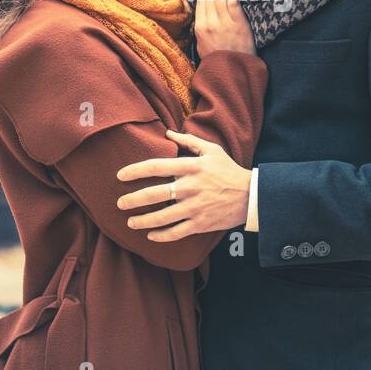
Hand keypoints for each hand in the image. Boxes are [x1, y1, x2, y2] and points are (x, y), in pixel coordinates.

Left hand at [114, 129, 251, 240]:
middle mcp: (190, 187)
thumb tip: (168, 133)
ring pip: (163, 217)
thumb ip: (189, 142)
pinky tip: (150, 235)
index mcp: (191, 167)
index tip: (120, 175)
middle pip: (155, 194)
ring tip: (130, 222)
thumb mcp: (212, 150)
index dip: (136, 171)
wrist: (250, 195)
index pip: (157, 167)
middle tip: (120, 203)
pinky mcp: (201, 223)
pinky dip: (162, 235)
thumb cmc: (228, 171)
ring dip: (143, 221)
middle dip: (133, 200)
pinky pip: (177, 232)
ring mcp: (195, 207)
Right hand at [194, 0, 254, 56]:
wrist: (232, 73)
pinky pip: (232, 2)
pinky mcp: (238, 23)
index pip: (200, 3)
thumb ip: (202, 31)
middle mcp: (210, 23)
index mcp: (200, 28)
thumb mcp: (202, 47)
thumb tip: (202, 19)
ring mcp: (224, 22)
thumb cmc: (218, 62)